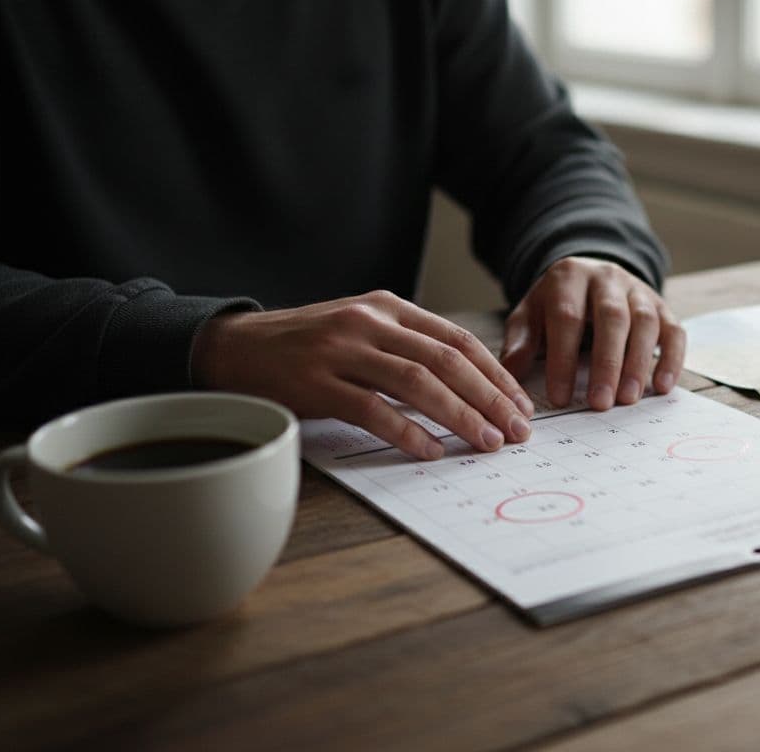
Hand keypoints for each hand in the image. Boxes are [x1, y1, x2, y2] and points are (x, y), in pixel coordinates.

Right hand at [192, 290, 533, 459]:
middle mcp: (370, 322)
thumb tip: (472, 386)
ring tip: (487, 442)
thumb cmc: (310, 346)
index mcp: (389, 308)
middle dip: (491, 398)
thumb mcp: (364, 330)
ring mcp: (342, 351)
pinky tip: (431, 450)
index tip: (522, 404)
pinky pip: (372, 409)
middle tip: (518, 430)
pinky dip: (406, 431)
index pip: (458, 340)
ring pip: (417, 382)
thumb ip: (410, 347)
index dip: (496, 374)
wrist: (237, 346)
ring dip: (460, 415)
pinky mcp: (316, 383)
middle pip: (447, 361)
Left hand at [500, 257, 685, 409]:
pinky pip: (674, 330)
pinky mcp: (661, 306)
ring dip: (638, 363)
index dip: (564, 359)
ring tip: (628, 399)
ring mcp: (638, 291)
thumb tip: (510, 375)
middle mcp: (607, 278)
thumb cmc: (557, 304)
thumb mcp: (530, 314)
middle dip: (607, 364)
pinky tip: (662, 387)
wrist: (591, 275)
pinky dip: (671, 359)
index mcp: (569, 277)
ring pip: (645, 323)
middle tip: (600, 403)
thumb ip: (520, 341)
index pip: (567, 317)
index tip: (560, 398)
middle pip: (611, 318)